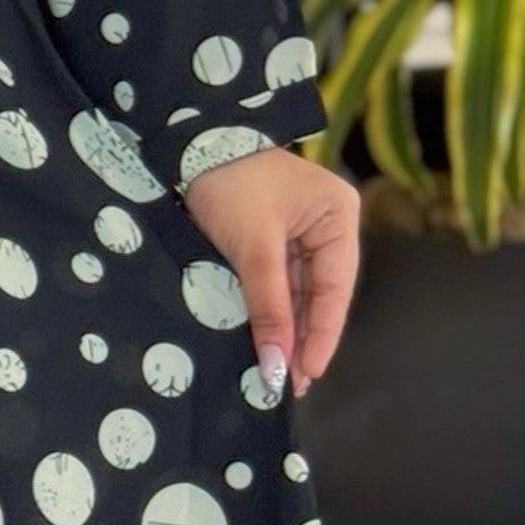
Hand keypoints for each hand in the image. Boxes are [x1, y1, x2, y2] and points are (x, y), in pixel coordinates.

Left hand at [178, 145, 359, 398]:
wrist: (186, 142)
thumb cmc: (229, 182)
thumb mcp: (253, 247)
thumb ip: (269, 306)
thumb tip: (278, 363)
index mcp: (338, 215)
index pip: (336, 288)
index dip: (323, 335)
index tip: (308, 373)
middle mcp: (326, 223)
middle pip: (318, 293)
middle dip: (302, 336)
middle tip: (288, 382)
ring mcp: (300, 229)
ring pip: (297, 291)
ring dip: (286, 328)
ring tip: (277, 370)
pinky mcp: (272, 235)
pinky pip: (277, 281)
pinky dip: (271, 309)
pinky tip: (266, 340)